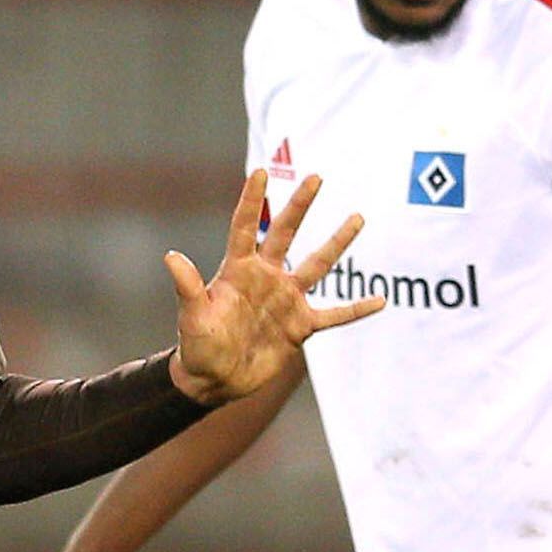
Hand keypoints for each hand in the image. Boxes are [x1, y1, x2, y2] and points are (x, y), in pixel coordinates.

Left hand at [167, 171, 382, 404]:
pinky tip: (381, 300)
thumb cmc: (198, 346)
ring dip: (337, 242)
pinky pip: (335, 315)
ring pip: (318, 265)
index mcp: (238, 270)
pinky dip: (356, 309)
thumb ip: (187, 287)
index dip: (252, 200)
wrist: (215, 380)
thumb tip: (171, 256)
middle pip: (286, 233)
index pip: (246, 227)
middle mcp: (266, 277)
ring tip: (357, 218)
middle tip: (316, 177)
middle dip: (300, 205)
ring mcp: (286, 300)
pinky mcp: (301, 326)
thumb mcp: (192, 316)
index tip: (262, 171)